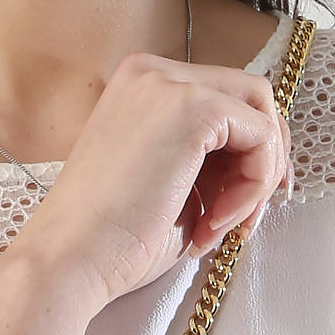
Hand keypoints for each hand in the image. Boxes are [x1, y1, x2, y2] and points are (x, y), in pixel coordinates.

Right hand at [11, 49, 292, 313]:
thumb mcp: (166, 187)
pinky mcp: (193, 108)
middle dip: (263, 163)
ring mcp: (172, 84)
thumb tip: (265, 168)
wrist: (69, 262)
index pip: (223, 103)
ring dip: (258, 180)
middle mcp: (154, 72)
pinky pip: (261, 136)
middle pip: (250, 98)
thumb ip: (206, 165)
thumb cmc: (110, 244)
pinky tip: (216, 222)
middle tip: (245, 222)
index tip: (244, 209)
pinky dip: (254, 186)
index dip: (248, 155)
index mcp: (141, 88)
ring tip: (219, 229)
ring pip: (262, 113)